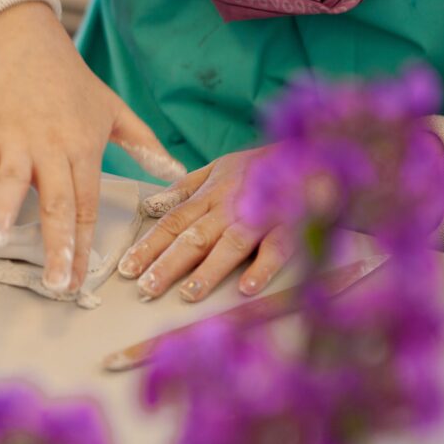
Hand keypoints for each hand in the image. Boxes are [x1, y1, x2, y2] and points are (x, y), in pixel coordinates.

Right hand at [0, 2, 184, 293]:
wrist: (33, 45)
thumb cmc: (76, 85)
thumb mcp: (117, 112)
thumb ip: (145, 145)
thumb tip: (175, 173)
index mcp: (84, 150)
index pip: (86, 205)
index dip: (84, 244)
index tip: (81, 280)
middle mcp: (53, 149)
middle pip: (56, 201)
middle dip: (56, 244)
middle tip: (56, 282)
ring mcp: (19, 140)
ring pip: (13, 179)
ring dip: (5, 208)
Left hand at [119, 146, 294, 301]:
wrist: (316, 150)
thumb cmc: (262, 165)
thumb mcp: (219, 166)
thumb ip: (185, 187)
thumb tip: (152, 204)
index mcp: (210, 195)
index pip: (172, 223)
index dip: (148, 246)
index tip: (126, 268)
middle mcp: (230, 207)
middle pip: (194, 237)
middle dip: (168, 264)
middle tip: (146, 288)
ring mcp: (261, 216)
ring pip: (230, 245)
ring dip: (208, 270)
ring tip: (188, 293)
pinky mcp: (292, 224)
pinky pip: (276, 248)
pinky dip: (262, 267)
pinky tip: (247, 288)